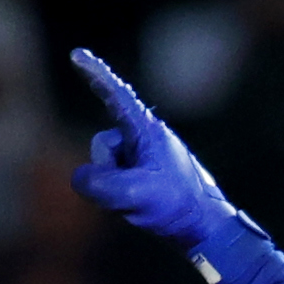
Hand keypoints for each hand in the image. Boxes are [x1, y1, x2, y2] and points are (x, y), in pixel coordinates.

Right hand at [68, 48, 240, 247]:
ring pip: (107, 166)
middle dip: (107, 171)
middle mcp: (145, 138)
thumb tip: (82, 177)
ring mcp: (144, 157)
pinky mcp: (145, 174)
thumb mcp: (133, 195)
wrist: (206, 229)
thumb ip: (99, 183)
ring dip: (115, 187)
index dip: (94, 74)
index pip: (115, 95)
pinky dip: (120, 195)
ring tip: (144, 203)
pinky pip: (116, 181)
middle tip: (136, 194)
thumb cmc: (177, 206)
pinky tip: (142, 207)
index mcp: (147, 131)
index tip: (76, 55)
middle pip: (103, 145)